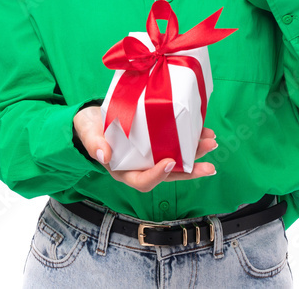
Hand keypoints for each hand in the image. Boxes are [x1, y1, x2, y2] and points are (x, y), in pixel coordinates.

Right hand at [73, 105, 217, 192]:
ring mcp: (151, 156)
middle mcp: (141, 167)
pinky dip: (191, 140)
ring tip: (211, 142)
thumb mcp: (87, 132)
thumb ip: (93, 143)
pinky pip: (177, 145)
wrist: (94, 117)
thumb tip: (103, 156)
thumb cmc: (89, 127)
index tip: (169, 163)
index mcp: (123, 170)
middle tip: (209, 165)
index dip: (157, 176)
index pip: (143, 181)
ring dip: (196, 154)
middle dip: (190, 171)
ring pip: (177, 161)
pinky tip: (204, 131)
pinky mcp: (157, 143)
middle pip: (168, 175)